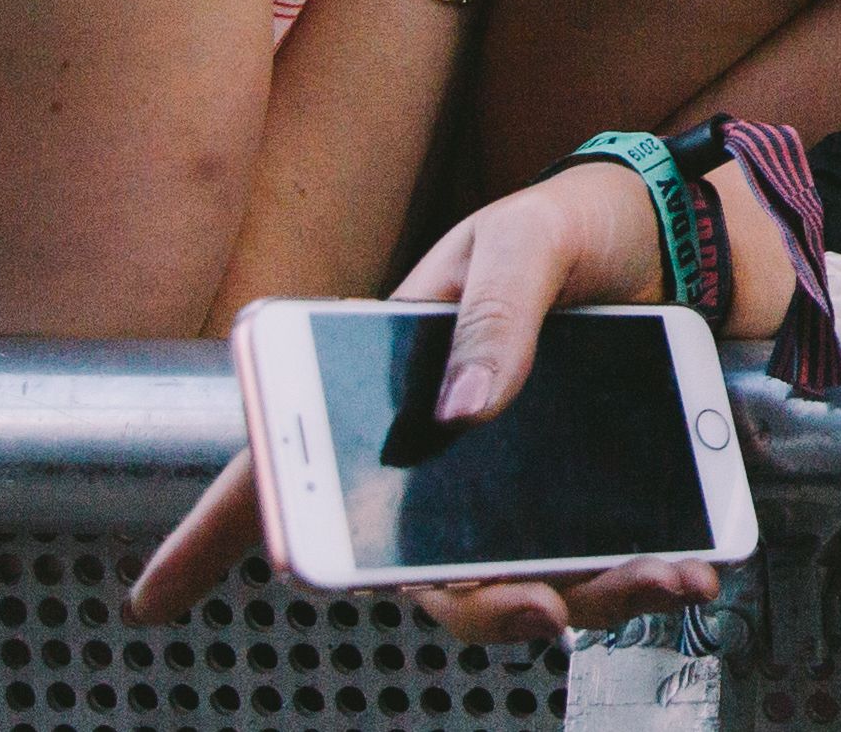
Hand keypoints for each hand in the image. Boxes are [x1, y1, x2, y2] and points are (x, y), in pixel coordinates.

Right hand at [132, 163, 716, 641]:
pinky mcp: (574, 502)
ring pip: (510, 581)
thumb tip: (464, 410)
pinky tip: (692, 569)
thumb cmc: (564, 228)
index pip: (284, 463)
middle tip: (543, 611)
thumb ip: (496, 313)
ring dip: (587, 601)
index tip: (148, 601)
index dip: (211, 536)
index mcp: (381, 384)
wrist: (665, 240)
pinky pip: (590, 566)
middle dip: (476, 604)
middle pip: (413, 564)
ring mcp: (502, 488)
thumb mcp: (524, 241)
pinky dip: (640, 578)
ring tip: (662, 581)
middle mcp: (430, 457)